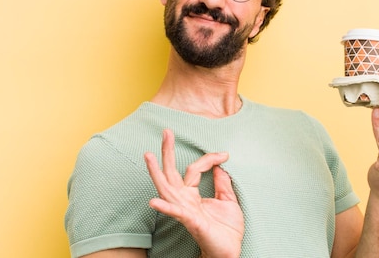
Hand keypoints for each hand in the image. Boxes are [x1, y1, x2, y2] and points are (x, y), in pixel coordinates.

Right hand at [144, 129, 243, 257]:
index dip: (209, 158)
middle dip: (167, 152)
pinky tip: (153, 200)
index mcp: (192, 194)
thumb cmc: (226, 230)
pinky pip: (175, 213)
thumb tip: (220, 166)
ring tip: (148, 156)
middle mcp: (184, 200)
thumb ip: (223, 183)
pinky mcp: (190, 222)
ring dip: (156, 173)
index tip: (225, 155)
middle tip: (166, 132)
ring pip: (166, 189)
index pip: (195, 168)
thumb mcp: (229, 201)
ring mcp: (185, 210)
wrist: (229, 251)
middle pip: (171, 173)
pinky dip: (165, 207)